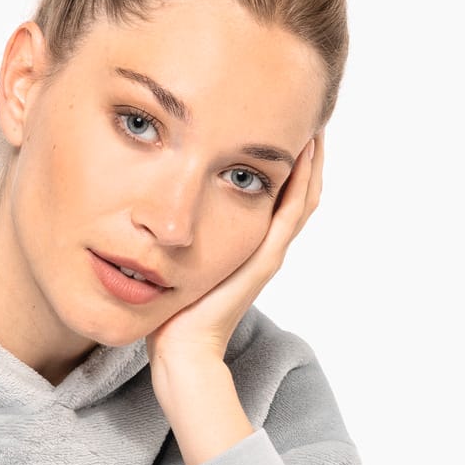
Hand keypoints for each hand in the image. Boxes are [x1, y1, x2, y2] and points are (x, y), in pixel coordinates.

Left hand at [147, 130, 323, 375]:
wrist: (182, 352)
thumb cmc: (171, 313)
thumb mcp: (173, 262)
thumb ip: (172, 237)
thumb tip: (148, 210)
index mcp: (248, 246)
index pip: (278, 195)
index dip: (286, 161)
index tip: (281, 123)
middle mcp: (264, 248)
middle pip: (300, 192)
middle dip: (306, 154)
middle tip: (310, 113)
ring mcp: (268, 253)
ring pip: (303, 197)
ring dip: (311, 160)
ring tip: (316, 123)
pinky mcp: (264, 259)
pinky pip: (291, 212)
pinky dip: (302, 180)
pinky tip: (305, 151)